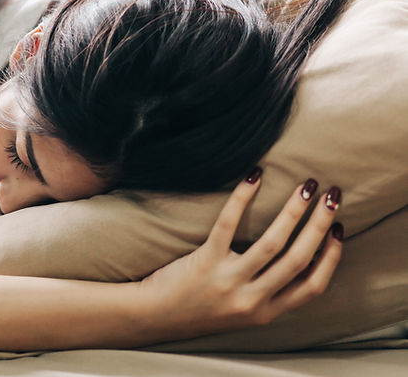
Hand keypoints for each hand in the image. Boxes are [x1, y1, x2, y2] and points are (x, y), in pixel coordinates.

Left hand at [140, 171, 342, 338]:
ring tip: (306, 186)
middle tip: (332, 197)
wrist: (155, 316)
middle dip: (319, 225)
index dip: (330, 257)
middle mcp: (251, 300)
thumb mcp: (243, 310)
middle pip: (298, 260)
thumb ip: (268, 292)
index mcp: (266, 312)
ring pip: (272, 243)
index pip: (312, 287)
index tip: (338, 230)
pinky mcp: (205, 262)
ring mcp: (228, 281)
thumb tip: (299, 256)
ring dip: (294, 211)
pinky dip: (242, 198)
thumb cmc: (200, 306)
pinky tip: (254, 177)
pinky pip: (228, 225)